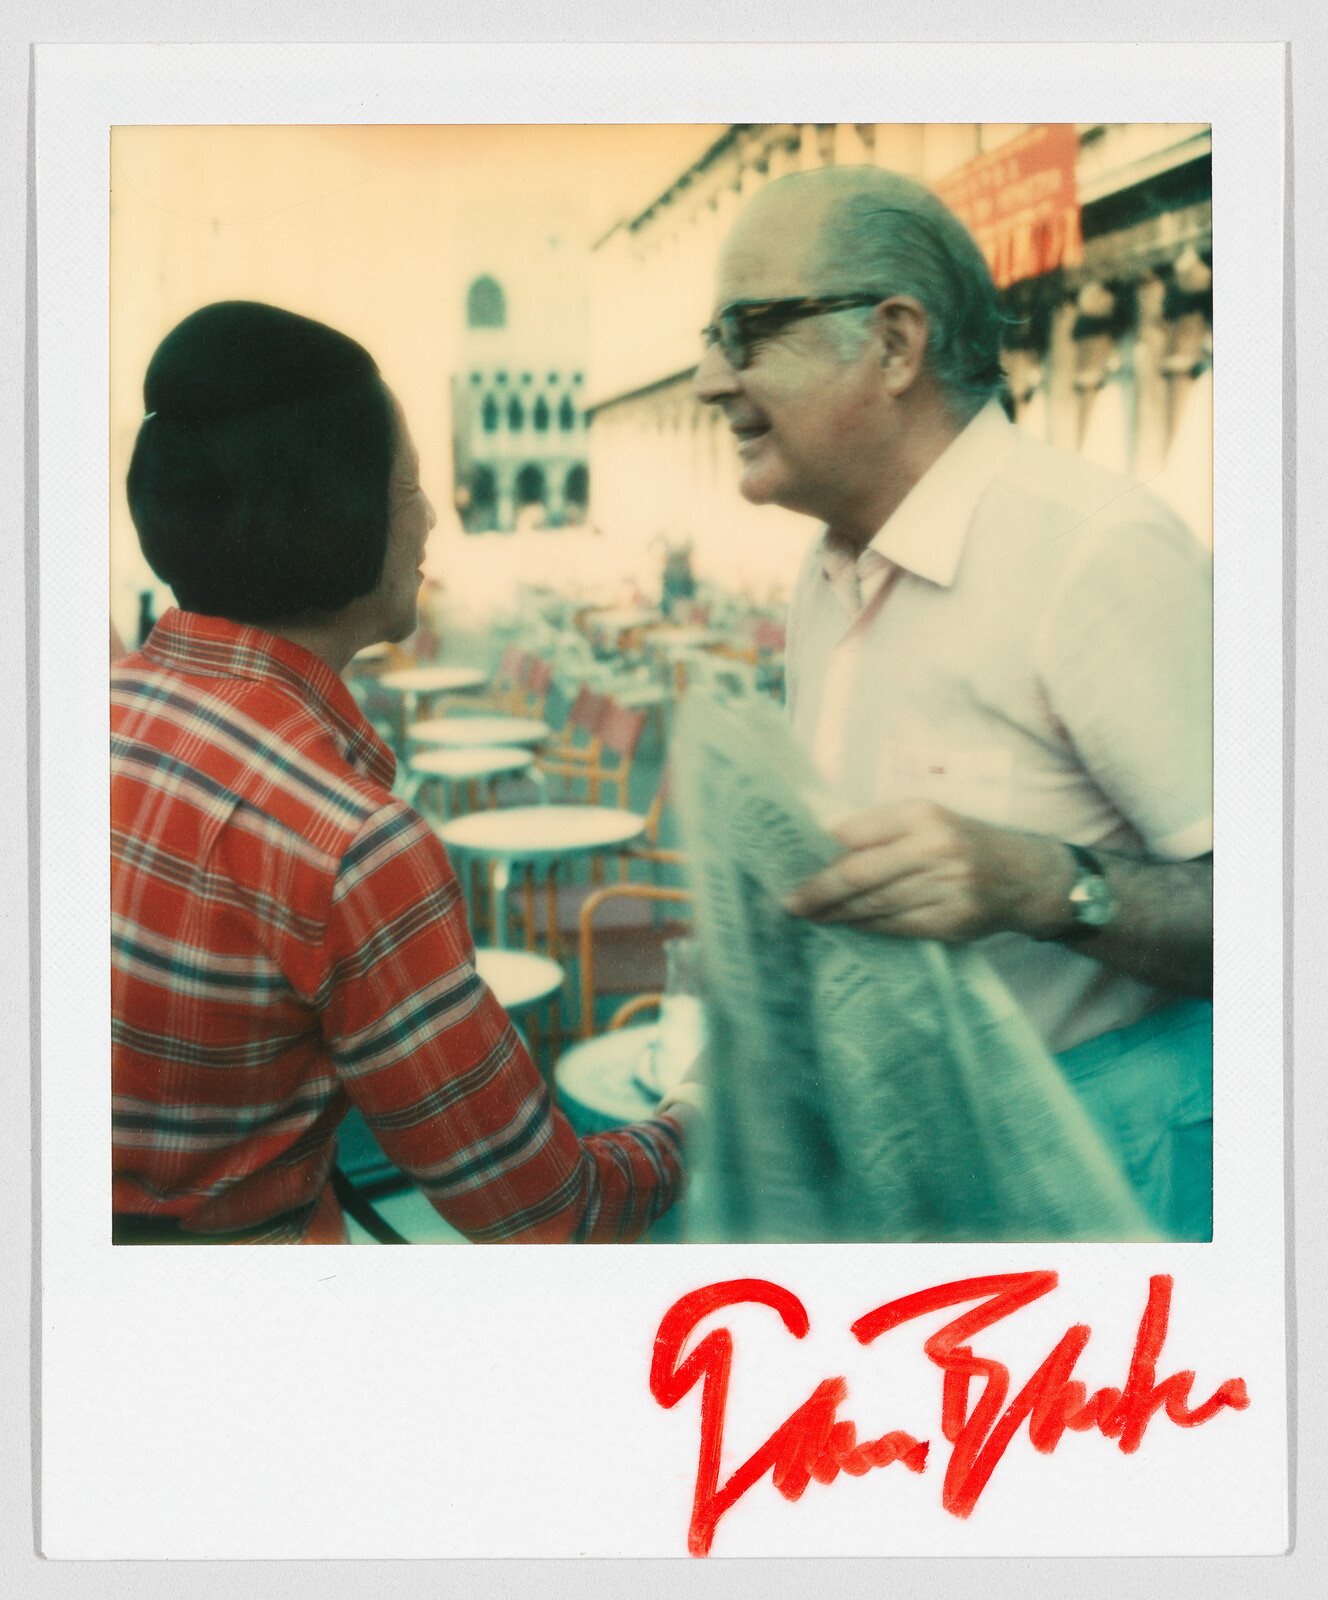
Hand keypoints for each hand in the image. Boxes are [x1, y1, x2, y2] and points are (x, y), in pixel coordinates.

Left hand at [783, 800, 1073, 942]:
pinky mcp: (953, 920)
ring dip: (838, 913)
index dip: (821, 851)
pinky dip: (868, 927)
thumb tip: (824, 848)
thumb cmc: (967, 843)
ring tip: (813, 915)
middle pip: (860, 873)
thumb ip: (883, 830)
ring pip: (875, 904)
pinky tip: (849, 925)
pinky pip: (897, 926)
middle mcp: (935, 847)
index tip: (792, 862)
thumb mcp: (931, 820)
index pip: (857, 832)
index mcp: (923, 814)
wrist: (1030, 877)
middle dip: (819, 890)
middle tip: (792, 902)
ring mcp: (947, 887)